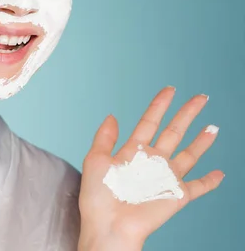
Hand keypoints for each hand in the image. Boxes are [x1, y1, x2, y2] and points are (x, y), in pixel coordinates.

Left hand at [78, 87, 223, 249]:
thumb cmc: (98, 197)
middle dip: (187, 114)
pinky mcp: (177, 195)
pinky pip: (199, 187)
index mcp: (132, 152)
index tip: (170, 90)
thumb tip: (111, 116)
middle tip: (201, 98)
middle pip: (174, 132)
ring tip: (213, 127)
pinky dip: (211, 181)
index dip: (160, 105)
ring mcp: (166, 178)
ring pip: (189, 155)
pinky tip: (220, 173)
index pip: (149, 122)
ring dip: (202, 141)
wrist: (108, 226)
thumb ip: (104, 137)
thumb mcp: (95, 160)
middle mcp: (152, 162)